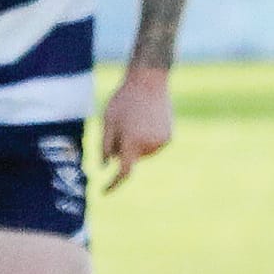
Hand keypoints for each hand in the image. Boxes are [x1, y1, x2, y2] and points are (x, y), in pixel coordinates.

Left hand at [100, 65, 172, 191]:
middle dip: (122, 149)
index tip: (104, 191)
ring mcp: (162, 141)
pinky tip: (144, 120)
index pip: (123, 171)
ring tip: (133, 120)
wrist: (150, 82)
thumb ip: (105, 147)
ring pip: (140, 153)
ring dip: (133, 143)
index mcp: (133, 142)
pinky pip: (150, 146)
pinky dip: (144, 139)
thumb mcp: (107, 122)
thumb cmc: (123, 101)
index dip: (113, 183)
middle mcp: (150, 145)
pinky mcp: (169, 137)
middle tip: (120, 126)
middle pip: (130, 158)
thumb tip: (106, 167)